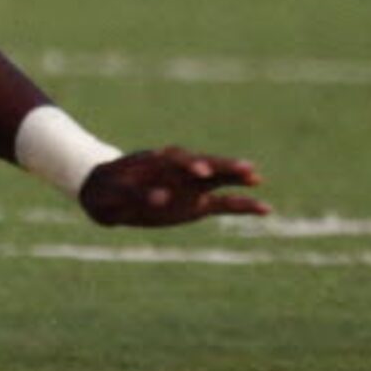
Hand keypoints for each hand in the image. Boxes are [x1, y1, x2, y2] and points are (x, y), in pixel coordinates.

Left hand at [79, 146, 269, 228]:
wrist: (105, 192)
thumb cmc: (108, 192)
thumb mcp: (114, 195)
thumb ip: (137, 196)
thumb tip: (162, 198)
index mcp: (156, 164)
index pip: (178, 161)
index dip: (190, 165)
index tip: (202, 172)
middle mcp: (176, 171)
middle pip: (205, 165)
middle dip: (223, 167)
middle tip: (245, 169)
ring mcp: (190, 186)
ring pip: (217, 179)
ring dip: (234, 178)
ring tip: (256, 178)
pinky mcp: (197, 204)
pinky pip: (224, 204)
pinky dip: (243, 205)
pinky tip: (265, 209)